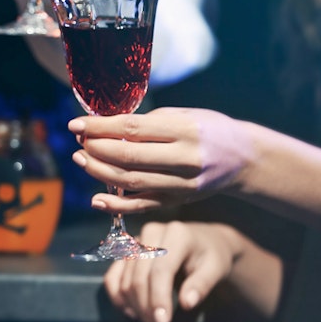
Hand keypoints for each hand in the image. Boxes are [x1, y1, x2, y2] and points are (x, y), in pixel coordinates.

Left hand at [68, 107, 254, 213]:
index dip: (99, 127)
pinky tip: (96, 198)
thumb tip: (104, 127)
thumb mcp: (184, 115)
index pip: (132, 129)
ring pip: (131, 182)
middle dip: (96, 149)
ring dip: (100, 172)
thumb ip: (148, 122)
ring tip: (81, 160)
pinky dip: (116, 205)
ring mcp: (182, 184)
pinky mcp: (178, 201)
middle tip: (78, 142)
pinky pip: (142, 206)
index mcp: (185, 130)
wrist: (245, 158)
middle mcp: (185, 159)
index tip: (76, 124)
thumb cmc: (209, 129)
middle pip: (129, 156)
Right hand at [104, 220, 243, 321]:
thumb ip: (202, 284)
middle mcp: (151, 233)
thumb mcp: (216, 268)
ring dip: (137, 310)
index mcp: (176, 234)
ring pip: (125, 282)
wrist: (202, 241)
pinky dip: (119, 299)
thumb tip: (187, 303)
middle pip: (139, 279)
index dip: (158, 299)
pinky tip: (134, 314)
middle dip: (148, 310)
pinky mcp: (124, 252)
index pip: (160, 270)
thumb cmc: (211, 256)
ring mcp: (134, 242)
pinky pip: (112, 278)